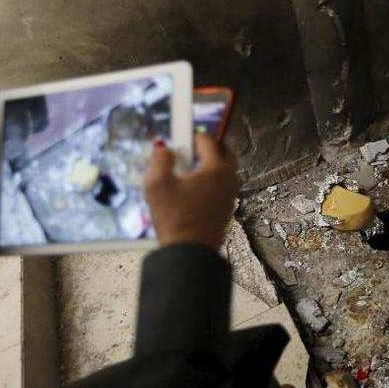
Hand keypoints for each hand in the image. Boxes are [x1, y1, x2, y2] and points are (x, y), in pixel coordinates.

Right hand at [144, 133, 239, 250]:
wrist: (189, 252)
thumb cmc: (174, 217)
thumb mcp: (157, 184)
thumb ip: (159, 160)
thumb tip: (163, 147)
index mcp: (216, 169)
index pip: (209, 141)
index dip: (194, 136)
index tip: (182, 137)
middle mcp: (229, 179)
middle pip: (226, 152)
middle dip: (211, 146)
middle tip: (192, 148)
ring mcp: (231, 194)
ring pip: (227, 169)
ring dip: (213, 163)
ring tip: (192, 167)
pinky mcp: (228, 208)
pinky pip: (224, 185)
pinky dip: (214, 179)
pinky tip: (195, 187)